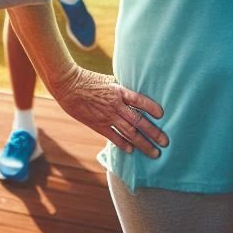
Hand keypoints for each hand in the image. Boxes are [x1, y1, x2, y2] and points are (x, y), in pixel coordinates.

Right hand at [49, 64, 167, 157]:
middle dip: (154, 133)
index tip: (162, 115)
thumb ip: (120, 88)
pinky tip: (132, 150)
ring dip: (143, 144)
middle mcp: (115, 105)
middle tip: (165, 142)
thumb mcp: (106, 80)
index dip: (152, 107)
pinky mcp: (98, 125)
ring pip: (130, 133)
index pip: (140, 100)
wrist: (67, 85)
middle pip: (139, 121)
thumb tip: (133, 92)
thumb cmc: (87, 79)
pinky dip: (124, 145)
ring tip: (155, 152)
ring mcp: (107, 117)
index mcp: (118, 91)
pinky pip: (114, 137)